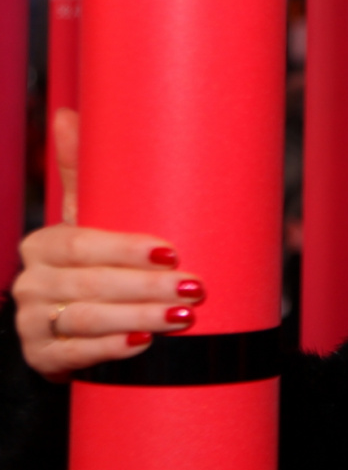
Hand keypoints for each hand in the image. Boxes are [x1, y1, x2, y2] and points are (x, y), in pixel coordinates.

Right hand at [10, 109, 205, 380]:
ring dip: (139, 318)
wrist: (77, 319)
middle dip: (146, 287)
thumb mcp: (91, 216)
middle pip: (89, 284)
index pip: (81, 244)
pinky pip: (73, 355)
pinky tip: (141, 344)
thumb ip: (83, 171)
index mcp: (43, 245)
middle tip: (194, 288)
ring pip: (86, 321)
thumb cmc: (95, 259)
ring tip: (183, 318)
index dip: (125, 249)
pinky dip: (109, 349)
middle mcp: (31, 283)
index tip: (171, 252)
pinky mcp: (42, 357)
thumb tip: (66, 113)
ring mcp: (32, 323)